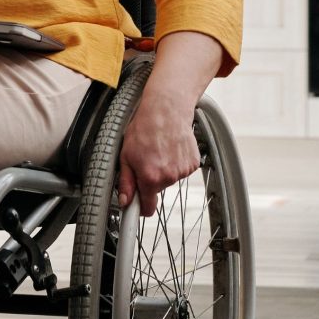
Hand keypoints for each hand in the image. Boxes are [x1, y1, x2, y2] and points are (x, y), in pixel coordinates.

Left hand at [116, 92, 199, 217]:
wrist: (166, 110)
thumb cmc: (144, 128)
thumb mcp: (126, 155)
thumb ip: (126, 182)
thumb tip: (125, 201)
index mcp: (150, 178)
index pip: (148, 207)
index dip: (141, 207)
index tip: (137, 208)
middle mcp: (168, 177)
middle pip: (157, 189)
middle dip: (150, 179)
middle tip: (146, 159)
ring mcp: (182, 171)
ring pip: (169, 178)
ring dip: (164, 168)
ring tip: (159, 149)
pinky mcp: (193, 164)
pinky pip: (181, 170)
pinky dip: (175, 162)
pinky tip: (170, 148)